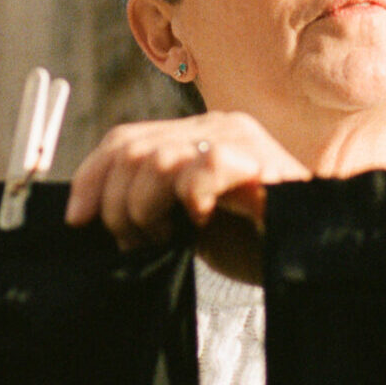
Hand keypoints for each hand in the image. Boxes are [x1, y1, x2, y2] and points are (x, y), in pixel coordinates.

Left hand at [65, 112, 308, 250]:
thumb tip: (88, 212)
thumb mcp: (183, 222)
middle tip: (135, 242)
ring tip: (165, 239)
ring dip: (145, 209)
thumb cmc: (251, 243)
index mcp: (194, 134)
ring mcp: (239, 140)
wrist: (309, 258)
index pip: (123, 139)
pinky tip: (201, 221)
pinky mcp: (261, 162)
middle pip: (131, 149)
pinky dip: (191, 198)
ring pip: (157, 159)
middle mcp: (215, 126)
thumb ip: (148, 202)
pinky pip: (206, 167)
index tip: (77, 220)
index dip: (90, 178)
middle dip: (116, 204)